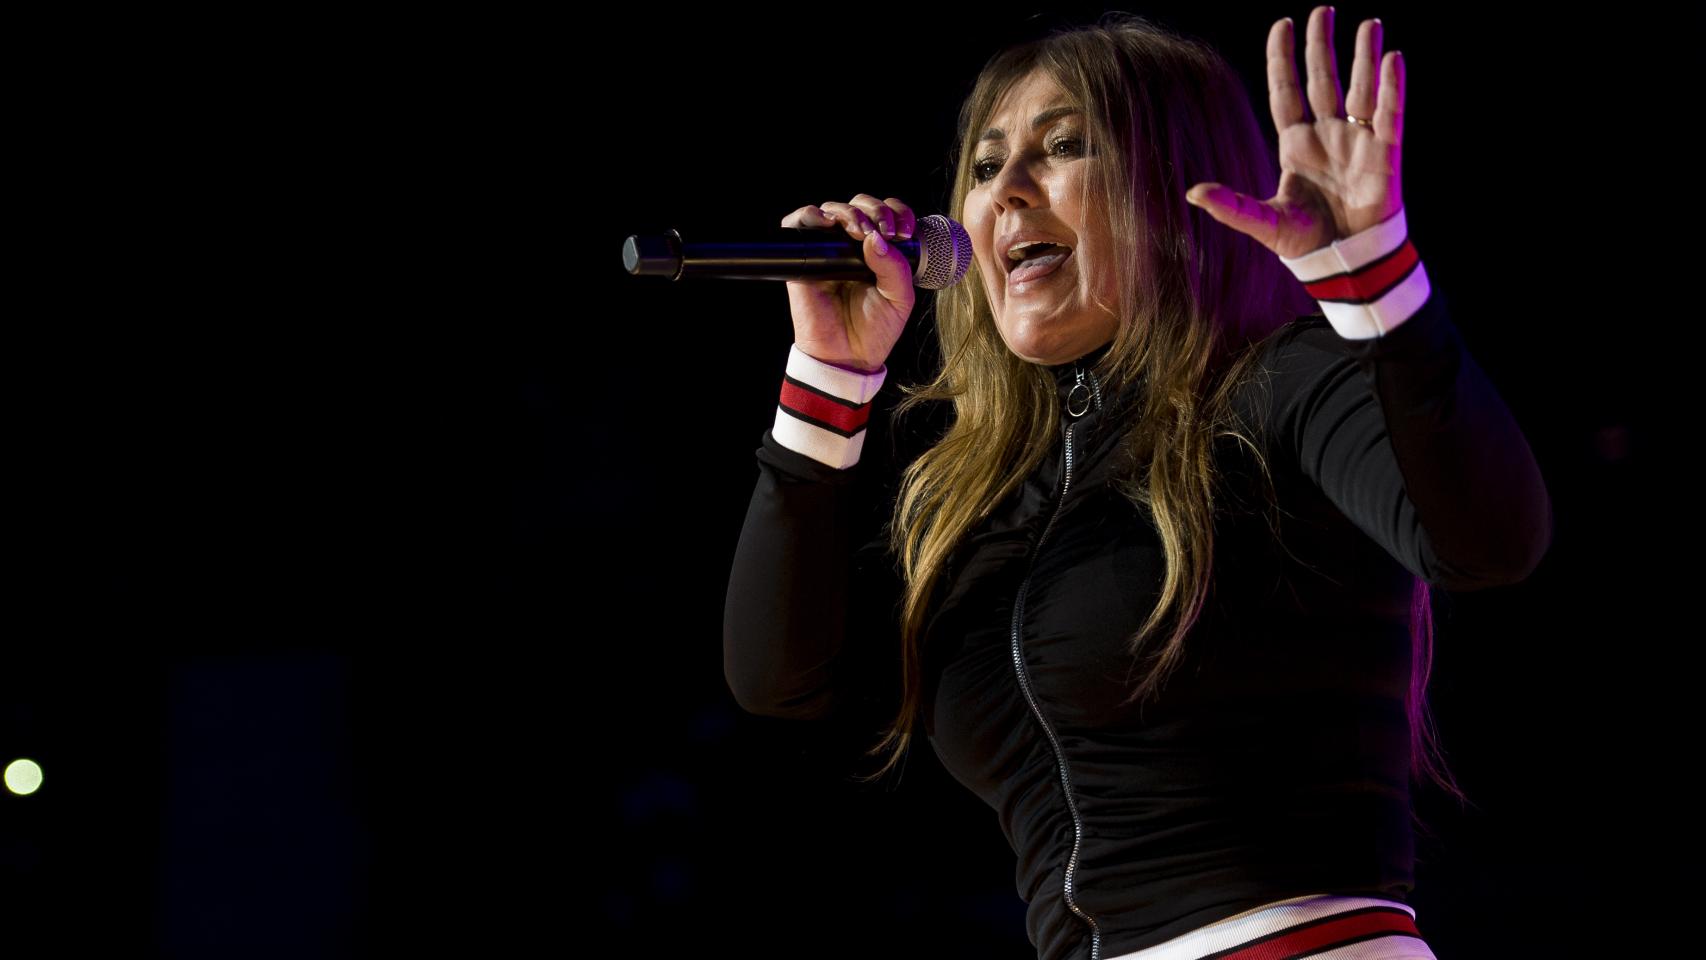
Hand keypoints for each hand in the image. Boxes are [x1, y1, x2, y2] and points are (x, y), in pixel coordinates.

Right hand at [779, 195, 916, 374]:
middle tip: (883, 231)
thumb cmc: (875, 330)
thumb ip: (895, 267)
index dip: (896, 212)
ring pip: (833, 209)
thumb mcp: (900, 298)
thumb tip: (875, 237)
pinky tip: (828, 223)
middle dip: (875, 210)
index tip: (903, 231)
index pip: (886, 214)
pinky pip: (798, 223)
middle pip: (860, 204)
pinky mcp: (805, 259)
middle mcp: (852, 246)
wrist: (848, 356)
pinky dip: (810, 215)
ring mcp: (828, 250)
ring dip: (849, 213)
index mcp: (880, 251)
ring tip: (860, 232)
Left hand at [1185, 6, 1404, 258]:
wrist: (1345, 263)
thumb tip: (1192, 194)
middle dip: (1322, 46)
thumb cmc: (1305, 243)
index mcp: (1296, 145)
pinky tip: (1392, 58)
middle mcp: (1326, 136)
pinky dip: (1392, 88)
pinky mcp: (1385, 155)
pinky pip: (1389, 114)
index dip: (1283, 59)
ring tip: (1369, 23)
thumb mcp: (1264, 222)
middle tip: (1323, 11)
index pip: (1287, 92)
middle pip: (1324, 80)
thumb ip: (1232, 206)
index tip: (1283, 23)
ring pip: (1361, 89)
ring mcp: (1357, 142)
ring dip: (1364, 57)